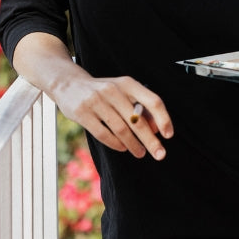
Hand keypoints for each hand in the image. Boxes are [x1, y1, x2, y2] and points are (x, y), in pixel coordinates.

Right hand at [56, 73, 173, 160]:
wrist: (69, 84)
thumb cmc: (103, 91)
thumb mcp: (122, 91)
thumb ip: (139, 105)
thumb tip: (156, 128)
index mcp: (127, 83)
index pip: (152, 101)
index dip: (163, 119)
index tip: (169, 135)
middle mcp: (114, 90)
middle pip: (138, 120)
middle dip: (151, 140)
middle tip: (160, 154)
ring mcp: (97, 101)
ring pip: (121, 129)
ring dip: (134, 145)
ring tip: (140, 153)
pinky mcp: (83, 113)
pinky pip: (103, 134)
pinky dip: (116, 144)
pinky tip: (123, 148)